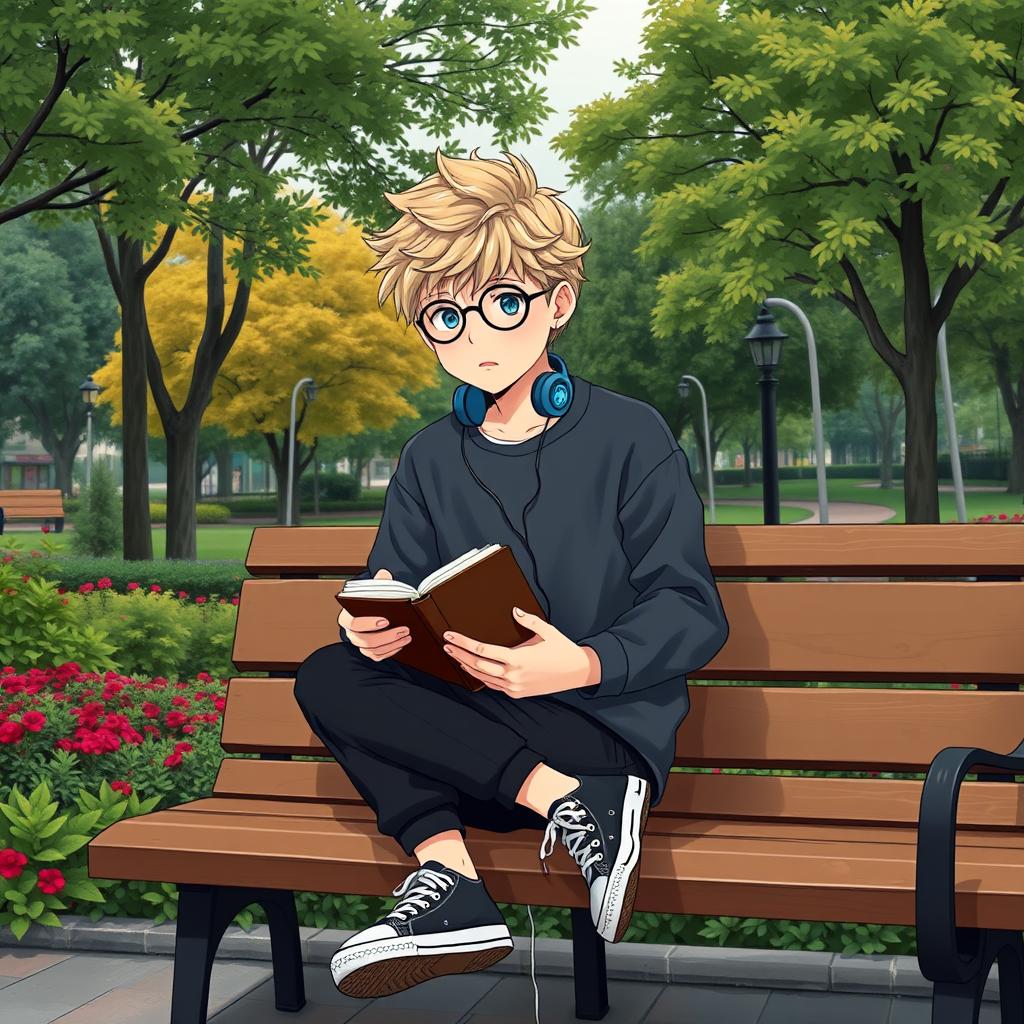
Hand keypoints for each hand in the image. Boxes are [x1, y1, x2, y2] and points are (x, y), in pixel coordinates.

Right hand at [337, 568, 411, 661]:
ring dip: (391, 644)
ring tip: (407, 636)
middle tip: (403, 629)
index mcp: (346, 616)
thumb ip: (378, 582)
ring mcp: (359, 643)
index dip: (368, 623)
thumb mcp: (374, 588)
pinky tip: (401, 644)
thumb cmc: (371, 599)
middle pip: (364, 640)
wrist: (373, 607)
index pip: (353, 623)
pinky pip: (377, 656)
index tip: (385, 620)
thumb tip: (384, 575)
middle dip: (386, 636)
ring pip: (372, 650)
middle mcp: (350, 632)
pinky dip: (390, 652)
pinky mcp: (368, 651)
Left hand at [441, 607, 599, 697]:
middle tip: (447, 646)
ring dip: (468, 667)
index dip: (463, 643)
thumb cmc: (563, 651)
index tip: (451, 636)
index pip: (482, 650)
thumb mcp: (547, 631)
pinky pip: (494, 686)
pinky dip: (481, 677)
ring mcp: (514, 686)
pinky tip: (475, 670)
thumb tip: (514, 611)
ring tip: (456, 657)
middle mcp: (513, 675)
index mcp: (517, 658)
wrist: (578, 672)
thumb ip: (528, 621)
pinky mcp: (517, 693)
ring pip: (483, 678)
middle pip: (477, 665)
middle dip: (459, 655)